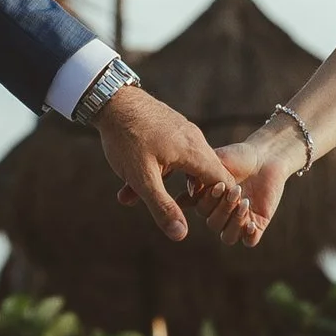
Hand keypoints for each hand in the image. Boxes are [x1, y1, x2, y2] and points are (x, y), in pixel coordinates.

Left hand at [93, 85, 249, 244]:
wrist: (111, 100)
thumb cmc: (127, 137)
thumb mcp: (142, 178)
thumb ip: (162, 207)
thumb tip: (181, 235)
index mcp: (195, 152)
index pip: (224, 183)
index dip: (221, 204)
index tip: (208, 220)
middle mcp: (195, 140)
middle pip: (208, 176)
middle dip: (191, 199)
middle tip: (171, 214)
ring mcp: (183, 134)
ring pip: (185, 169)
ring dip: (164, 187)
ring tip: (134, 197)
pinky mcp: (170, 131)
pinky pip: (173, 158)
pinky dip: (157, 173)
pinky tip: (130, 184)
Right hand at [209, 126, 306, 249]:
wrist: (265, 156)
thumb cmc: (236, 156)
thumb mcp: (214, 161)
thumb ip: (198, 175)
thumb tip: (188, 195)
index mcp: (207, 201)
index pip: (201, 210)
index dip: (207, 202)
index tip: (217, 186)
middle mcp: (220, 214)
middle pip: (213, 224)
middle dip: (223, 208)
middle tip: (235, 189)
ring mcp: (238, 221)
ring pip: (228, 237)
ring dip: (234, 222)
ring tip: (244, 203)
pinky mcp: (257, 224)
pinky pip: (249, 241)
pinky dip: (248, 235)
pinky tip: (251, 223)